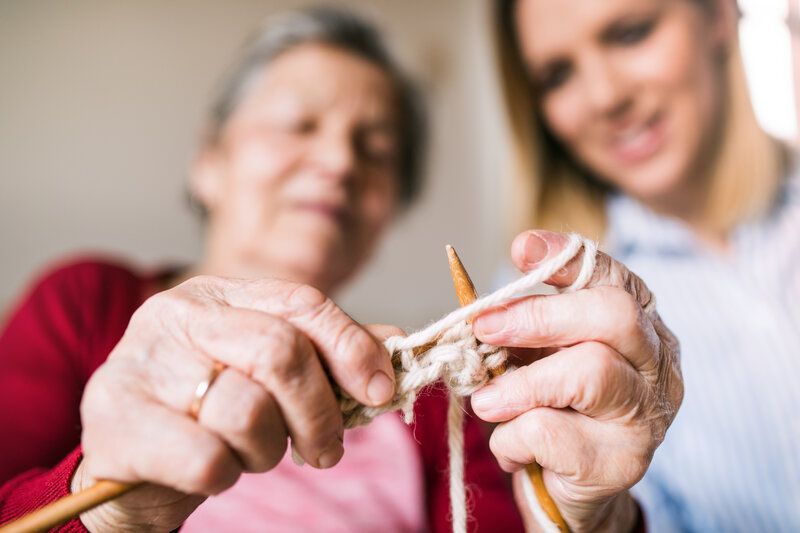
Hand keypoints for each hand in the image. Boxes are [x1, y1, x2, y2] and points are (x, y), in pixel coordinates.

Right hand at [74, 276, 396, 531]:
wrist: (132, 463)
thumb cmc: (209, 414)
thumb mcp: (270, 376)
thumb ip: (329, 355)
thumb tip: (396, 343)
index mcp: (219, 295)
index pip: (303, 303)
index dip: (352, 347)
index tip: (381, 390)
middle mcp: (176, 315)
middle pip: (281, 351)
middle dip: (320, 412)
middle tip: (326, 450)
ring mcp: (140, 362)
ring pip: (248, 409)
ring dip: (268, 449)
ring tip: (253, 453)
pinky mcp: (115, 420)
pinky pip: (206, 457)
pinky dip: (226, 476)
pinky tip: (214, 471)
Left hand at [470, 230, 682, 531]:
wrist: (567, 490)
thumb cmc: (552, 409)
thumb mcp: (536, 357)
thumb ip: (520, 329)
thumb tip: (480, 308)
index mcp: (637, 323)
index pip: (611, 275)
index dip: (566, 257)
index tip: (521, 249)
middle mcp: (655, 362)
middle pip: (614, 315)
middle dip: (540, 315)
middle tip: (485, 328)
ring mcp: (647, 413)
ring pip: (590, 373)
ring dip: (521, 385)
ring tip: (485, 402)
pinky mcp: (624, 461)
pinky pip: (556, 433)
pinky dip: (514, 438)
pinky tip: (510, 448)